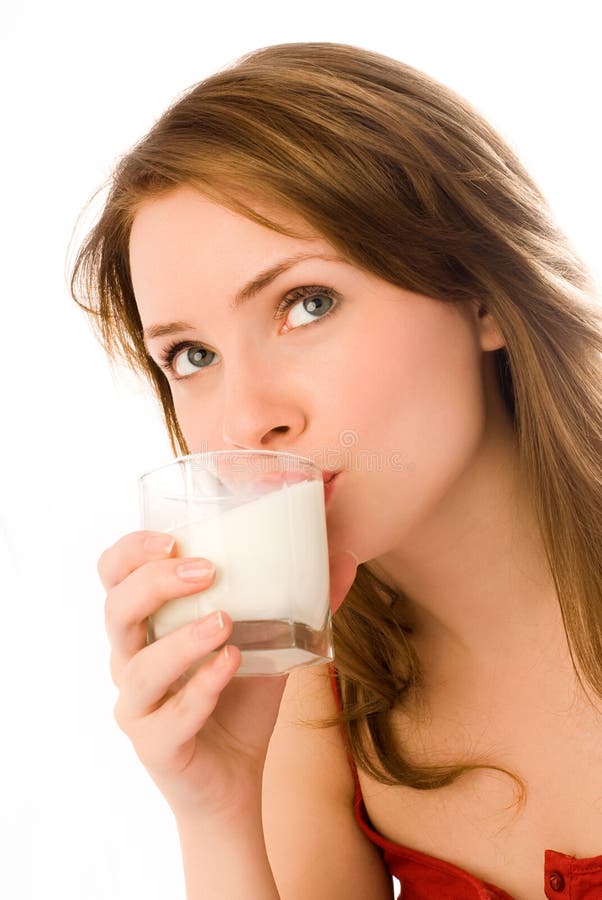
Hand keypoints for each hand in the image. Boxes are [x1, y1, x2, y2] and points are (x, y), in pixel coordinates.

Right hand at [98, 532, 358, 822]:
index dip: (132, 551)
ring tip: (225, 621)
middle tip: (207, 570)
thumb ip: (299, 601)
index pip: (114, 574)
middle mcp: (129, 660)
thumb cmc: (240, 697)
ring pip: (139, 667)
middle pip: (116, 610)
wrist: (237, 777)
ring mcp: (137, 705)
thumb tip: (346, 557)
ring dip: (182, 640)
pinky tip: (233, 664)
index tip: (173, 537)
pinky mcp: (154, 745)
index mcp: (146, 624)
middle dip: (155, 583)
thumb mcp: (270, 641)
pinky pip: (170, 716)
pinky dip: (201, 687)